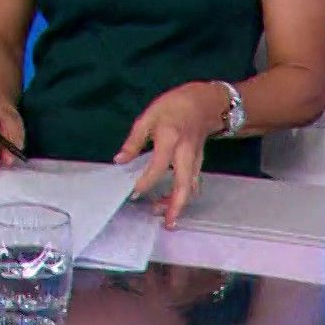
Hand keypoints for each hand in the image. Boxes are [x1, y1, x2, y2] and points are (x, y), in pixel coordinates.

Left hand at [115, 82, 226, 229]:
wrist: (205, 102)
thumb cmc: (173, 106)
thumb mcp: (149, 117)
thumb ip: (134, 140)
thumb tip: (119, 161)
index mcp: (171, 138)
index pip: (159, 165)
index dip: (147, 181)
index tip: (134, 193)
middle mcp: (186, 152)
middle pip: (185, 183)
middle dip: (177, 205)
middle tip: (167, 222)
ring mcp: (196, 159)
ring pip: (191, 186)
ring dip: (180, 203)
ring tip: (166, 217)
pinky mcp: (200, 163)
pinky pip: (193, 182)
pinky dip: (184, 195)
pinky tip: (173, 202)